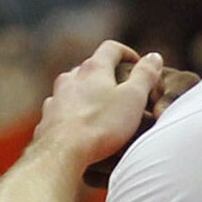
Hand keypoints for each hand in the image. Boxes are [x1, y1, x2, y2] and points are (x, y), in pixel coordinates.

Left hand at [35, 40, 164, 179]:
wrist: (63, 153)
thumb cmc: (102, 125)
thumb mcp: (134, 98)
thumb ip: (145, 75)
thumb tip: (154, 57)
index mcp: (94, 68)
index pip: (111, 48)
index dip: (127, 53)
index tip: (137, 64)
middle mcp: (71, 77)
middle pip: (90, 67)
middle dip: (107, 74)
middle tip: (121, 88)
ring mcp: (56, 97)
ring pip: (73, 88)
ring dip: (87, 93)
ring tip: (100, 108)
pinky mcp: (48, 118)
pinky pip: (61, 109)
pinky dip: (72, 112)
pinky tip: (79, 125)